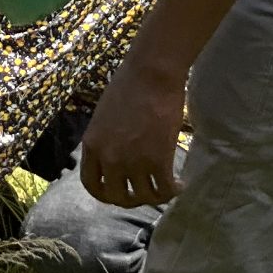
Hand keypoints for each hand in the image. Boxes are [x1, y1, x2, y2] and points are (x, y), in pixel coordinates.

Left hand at [81, 52, 185, 207]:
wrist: (151, 74)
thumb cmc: (129, 86)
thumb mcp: (104, 116)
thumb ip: (105, 139)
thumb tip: (114, 155)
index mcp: (92, 145)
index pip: (91, 184)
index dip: (105, 194)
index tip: (118, 192)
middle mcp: (109, 158)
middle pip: (117, 196)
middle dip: (131, 198)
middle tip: (145, 190)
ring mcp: (133, 161)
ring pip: (143, 197)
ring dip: (156, 197)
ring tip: (166, 188)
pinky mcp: (158, 160)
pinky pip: (165, 190)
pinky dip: (174, 191)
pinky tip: (180, 184)